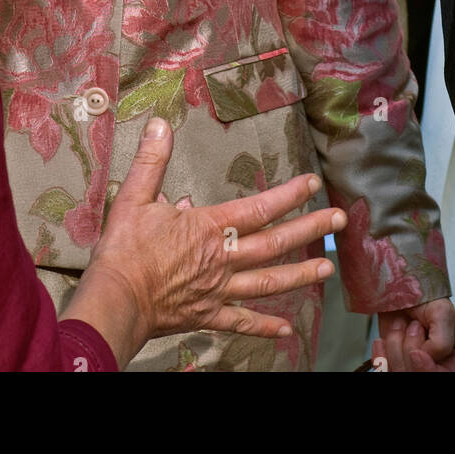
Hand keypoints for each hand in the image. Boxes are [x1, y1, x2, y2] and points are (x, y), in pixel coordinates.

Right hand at [65, 118, 344, 367]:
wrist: (115, 300)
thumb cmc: (125, 250)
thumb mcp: (134, 197)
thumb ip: (152, 160)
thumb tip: (160, 124)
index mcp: (210, 228)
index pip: (259, 208)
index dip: (290, 195)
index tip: (314, 184)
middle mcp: (223, 259)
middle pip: (275, 243)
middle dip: (310, 230)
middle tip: (339, 222)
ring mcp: (218, 290)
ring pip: (268, 283)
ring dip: (300, 275)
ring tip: (327, 269)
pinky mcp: (208, 315)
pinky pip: (242, 321)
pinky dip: (265, 325)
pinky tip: (286, 329)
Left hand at [374, 300, 454, 371]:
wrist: (398, 285)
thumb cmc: (424, 295)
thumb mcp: (442, 312)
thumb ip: (443, 340)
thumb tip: (427, 357)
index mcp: (452, 354)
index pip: (445, 373)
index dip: (428, 368)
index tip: (417, 353)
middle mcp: (432, 361)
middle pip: (418, 373)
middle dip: (409, 350)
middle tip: (411, 326)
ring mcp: (410, 362)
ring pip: (400, 371)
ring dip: (395, 347)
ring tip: (400, 325)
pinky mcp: (392, 359)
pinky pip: (384, 369)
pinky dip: (380, 356)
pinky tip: (382, 341)